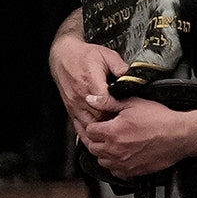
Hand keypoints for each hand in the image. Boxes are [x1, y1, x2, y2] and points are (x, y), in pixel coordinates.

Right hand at [48, 9, 128, 136]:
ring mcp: (75, 105)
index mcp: (91, 83)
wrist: (63, 56)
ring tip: (113, 138)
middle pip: (98, 118)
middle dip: (111, 124)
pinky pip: (78, 127)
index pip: (106, 103)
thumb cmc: (84, 56)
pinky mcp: (71, 109)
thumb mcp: (106, 55)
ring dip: (100, 132)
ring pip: (88, 125)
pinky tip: (96, 142)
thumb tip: (132, 75)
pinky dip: (87, 136)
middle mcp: (81, 97)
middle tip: (124, 130)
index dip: (117, 110)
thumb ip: (120, 66)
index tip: (127, 114)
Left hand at [83, 95, 183, 178]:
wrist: (179, 135)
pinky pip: (115, 172)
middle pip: (93, 148)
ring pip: (102, 161)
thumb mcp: (133, 103)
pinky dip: (116, 165)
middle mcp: (115, 150)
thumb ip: (108, 102)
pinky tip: (123, 155)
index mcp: (113, 132)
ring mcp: (123, 163)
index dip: (95, 125)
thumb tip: (92, 99)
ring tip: (115, 144)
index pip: (89, 131)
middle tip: (108, 133)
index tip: (102, 124)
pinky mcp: (133, 172)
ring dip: (105, 153)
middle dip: (98, 139)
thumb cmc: (159, 119)